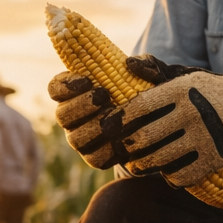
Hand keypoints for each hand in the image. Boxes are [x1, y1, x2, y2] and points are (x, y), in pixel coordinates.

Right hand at [48, 56, 200, 169]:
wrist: (166, 121)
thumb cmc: (153, 90)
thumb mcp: (155, 74)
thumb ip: (147, 65)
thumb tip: (131, 63)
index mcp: (78, 92)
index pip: (55, 88)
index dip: (65, 85)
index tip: (86, 80)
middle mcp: (75, 117)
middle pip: (62, 115)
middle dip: (81, 105)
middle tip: (104, 96)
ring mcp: (84, 139)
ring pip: (76, 139)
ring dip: (94, 128)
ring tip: (115, 119)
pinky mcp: (97, 158)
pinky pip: (95, 159)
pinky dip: (109, 150)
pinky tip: (124, 140)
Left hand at [120, 66, 222, 186]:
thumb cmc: (203, 92)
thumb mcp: (182, 75)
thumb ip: (153, 69)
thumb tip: (127, 65)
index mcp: (181, 90)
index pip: (139, 108)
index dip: (118, 120)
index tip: (109, 127)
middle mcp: (193, 112)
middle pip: (145, 137)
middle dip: (128, 147)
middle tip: (123, 150)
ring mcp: (205, 137)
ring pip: (160, 160)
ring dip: (143, 166)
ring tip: (137, 165)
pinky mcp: (215, 159)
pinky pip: (181, 176)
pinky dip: (169, 176)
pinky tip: (167, 171)